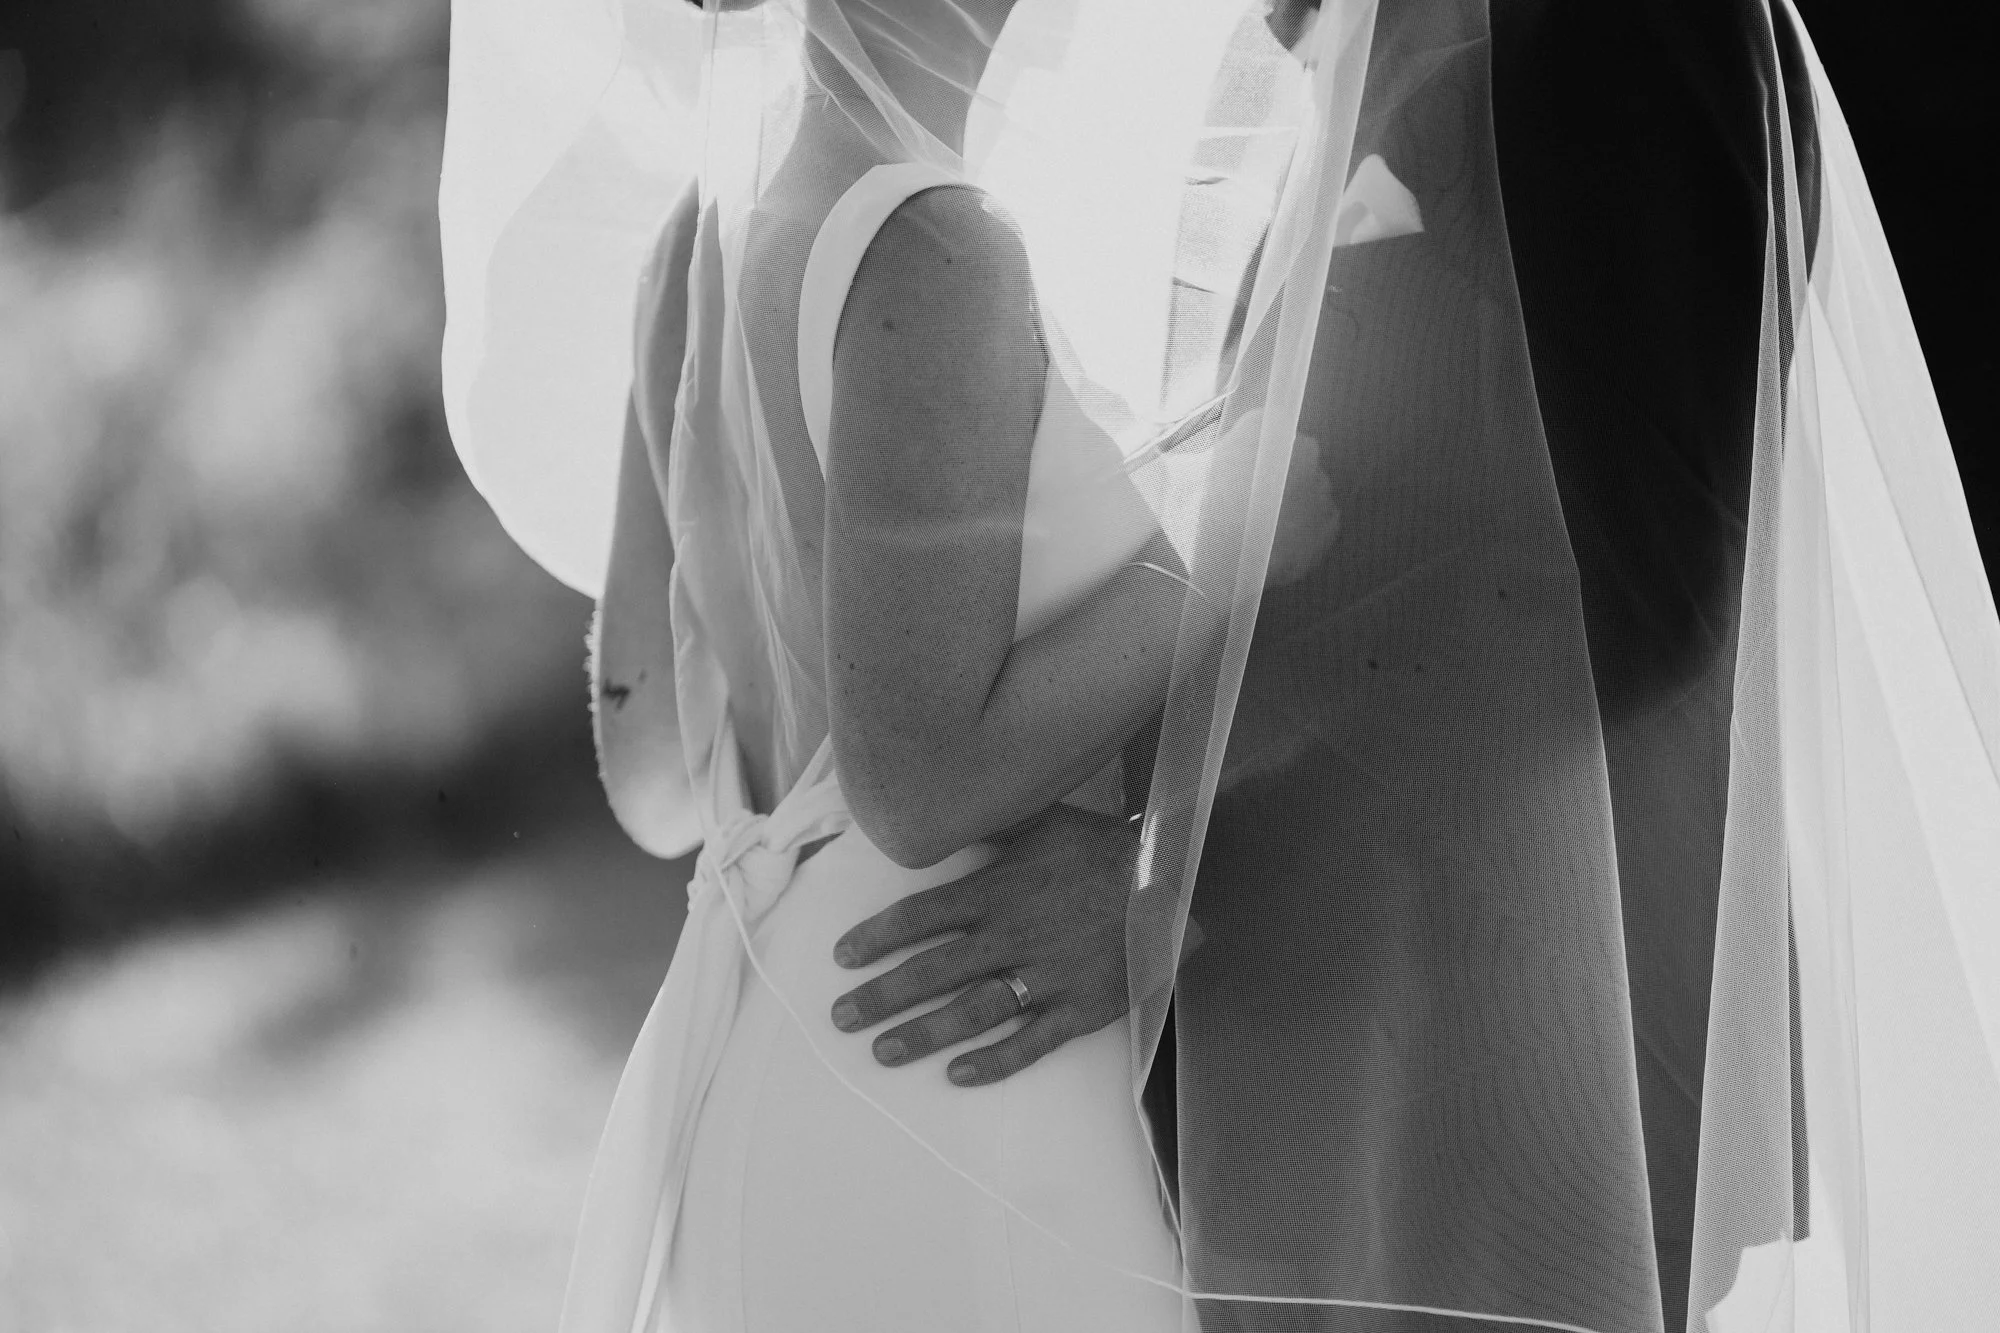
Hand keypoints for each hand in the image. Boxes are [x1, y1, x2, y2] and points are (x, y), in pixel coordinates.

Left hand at [828, 804, 1137, 1085]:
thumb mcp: (1041, 821)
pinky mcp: (1079, 1009)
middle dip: (882, 995)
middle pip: (933, 971)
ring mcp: (1045, 977)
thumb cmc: (1100, 850)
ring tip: (882, 1051)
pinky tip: (958, 1075)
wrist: (1170, 887)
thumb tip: (938, 805)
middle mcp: (1012, 937)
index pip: (920, 916)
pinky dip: (994, 1062)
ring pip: (972, 1012)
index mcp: (997, 891)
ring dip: (922, 1034)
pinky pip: (1030, 1043)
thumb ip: (987, 823)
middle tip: (840, 1017)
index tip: (842, 956)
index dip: (876, 937)